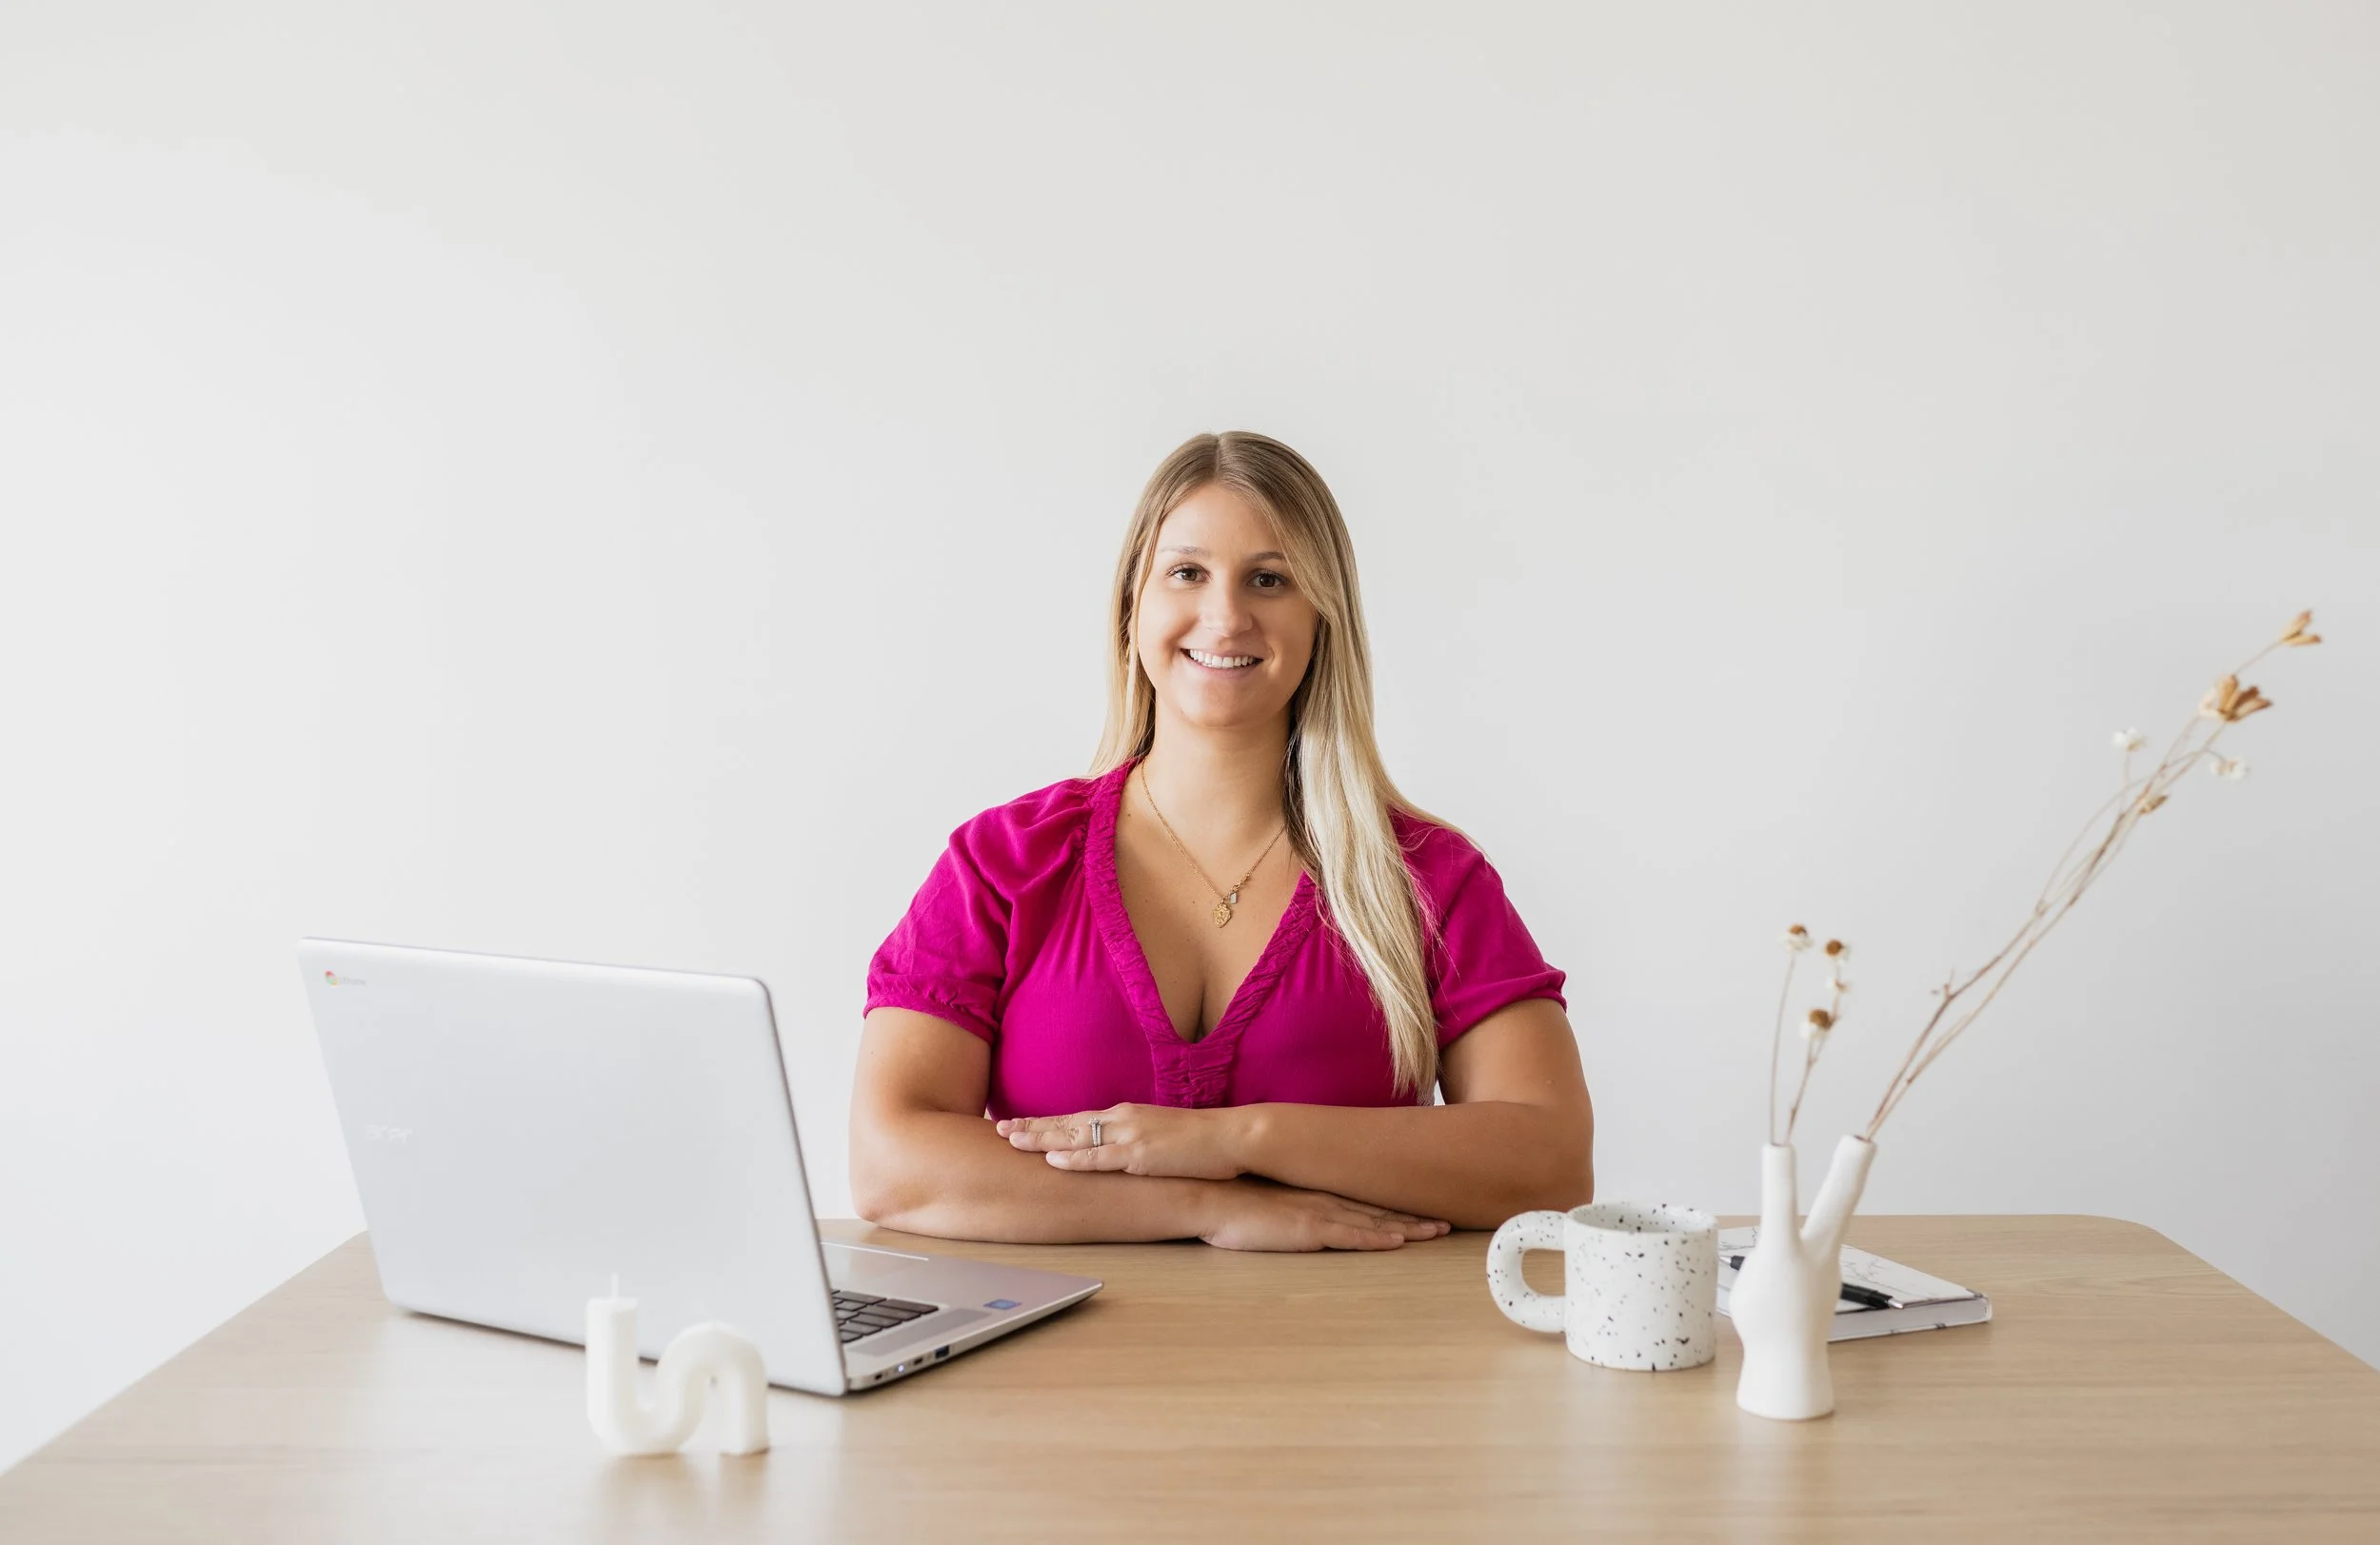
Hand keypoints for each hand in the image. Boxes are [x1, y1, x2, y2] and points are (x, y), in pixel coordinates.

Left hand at [996, 1103, 1247, 1179]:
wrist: (1232, 1137)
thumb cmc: (1200, 1140)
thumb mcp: (1159, 1133)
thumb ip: (1134, 1138)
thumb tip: (1115, 1149)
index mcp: (1127, 1114)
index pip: (1077, 1118)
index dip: (1046, 1122)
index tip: (1019, 1124)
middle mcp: (1123, 1119)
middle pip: (1068, 1122)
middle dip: (1032, 1126)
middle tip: (999, 1128)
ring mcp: (1131, 1135)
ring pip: (1077, 1136)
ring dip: (1042, 1138)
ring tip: (1012, 1140)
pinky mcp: (1142, 1155)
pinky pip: (1101, 1157)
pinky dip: (1075, 1158)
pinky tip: (1053, 1159)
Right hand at [1198, 1178, 1451, 1251]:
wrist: (1209, 1197)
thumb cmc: (1232, 1202)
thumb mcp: (1269, 1201)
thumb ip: (1290, 1206)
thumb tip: (1299, 1214)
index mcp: (1316, 1192)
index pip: (1364, 1198)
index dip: (1396, 1204)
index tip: (1423, 1209)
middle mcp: (1324, 1199)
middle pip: (1379, 1208)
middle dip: (1415, 1215)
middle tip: (1447, 1221)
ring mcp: (1318, 1213)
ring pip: (1374, 1221)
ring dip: (1408, 1226)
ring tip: (1438, 1231)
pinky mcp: (1309, 1229)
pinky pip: (1351, 1236)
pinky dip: (1378, 1238)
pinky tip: (1399, 1241)